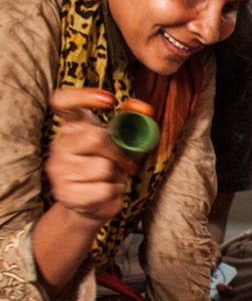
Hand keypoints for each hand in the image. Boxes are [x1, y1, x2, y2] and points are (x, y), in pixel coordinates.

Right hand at [45, 87, 131, 223]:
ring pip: (103, 167)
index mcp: (71, 128)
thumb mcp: (116, 145)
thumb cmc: (105, 169)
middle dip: (118, 152)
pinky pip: (104, 190)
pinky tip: (105, 193)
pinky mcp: (66, 194)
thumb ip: (129, 124)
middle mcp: (59, 146)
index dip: (83, 96)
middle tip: (123, 163)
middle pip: (96, 137)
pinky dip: (114, 192)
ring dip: (116, 175)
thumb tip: (144, 108)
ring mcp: (59, 170)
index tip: (110, 100)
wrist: (89, 205)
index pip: (63, 101)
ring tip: (109, 179)